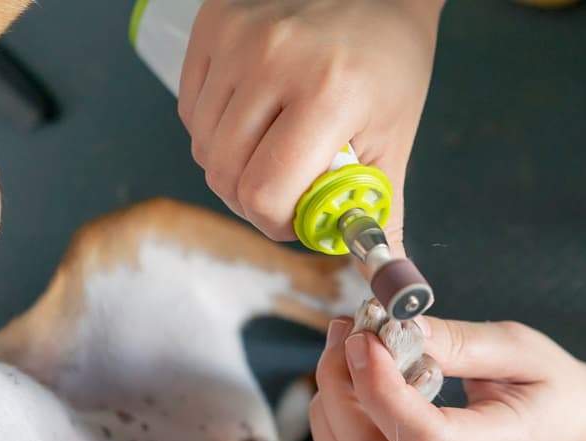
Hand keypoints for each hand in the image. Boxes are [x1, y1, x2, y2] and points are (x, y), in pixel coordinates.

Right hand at [178, 0, 443, 253]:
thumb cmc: (390, 64)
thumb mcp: (395, 137)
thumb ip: (380, 210)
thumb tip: (382, 272)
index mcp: (328, 93)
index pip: (265, 192)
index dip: (275, 222)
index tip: (295, 219)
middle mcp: (274, 59)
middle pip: (225, 174)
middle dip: (252, 201)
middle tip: (282, 192)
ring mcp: (237, 38)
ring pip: (203, 145)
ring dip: (232, 167)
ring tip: (269, 151)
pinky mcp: (213, 25)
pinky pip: (190, 109)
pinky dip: (215, 131)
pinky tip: (250, 119)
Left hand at [310, 317, 585, 440]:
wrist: (568, 426)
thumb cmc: (548, 385)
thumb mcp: (518, 347)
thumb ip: (457, 340)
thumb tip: (394, 327)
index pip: (421, 438)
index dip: (379, 388)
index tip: (365, 339)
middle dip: (340, 386)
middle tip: (348, 334)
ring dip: (327, 412)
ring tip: (342, 359)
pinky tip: (335, 423)